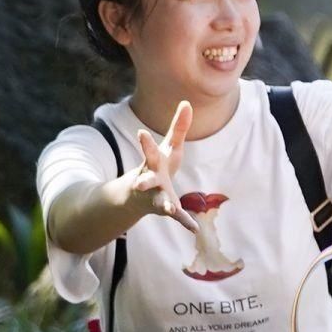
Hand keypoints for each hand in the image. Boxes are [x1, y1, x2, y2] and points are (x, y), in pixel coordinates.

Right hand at [124, 100, 197, 229]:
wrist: (141, 194)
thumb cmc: (159, 165)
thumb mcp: (169, 147)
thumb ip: (178, 127)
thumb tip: (186, 102)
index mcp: (153, 162)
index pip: (148, 151)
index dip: (145, 142)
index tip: (140, 133)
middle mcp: (151, 180)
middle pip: (146, 180)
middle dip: (142, 181)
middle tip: (137, 183)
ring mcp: (157, 196)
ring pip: (159, 202)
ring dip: (165, 205)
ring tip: (171, 208)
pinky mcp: (166, 208)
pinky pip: (176, 216)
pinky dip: (185, 221)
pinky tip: (194, 228)